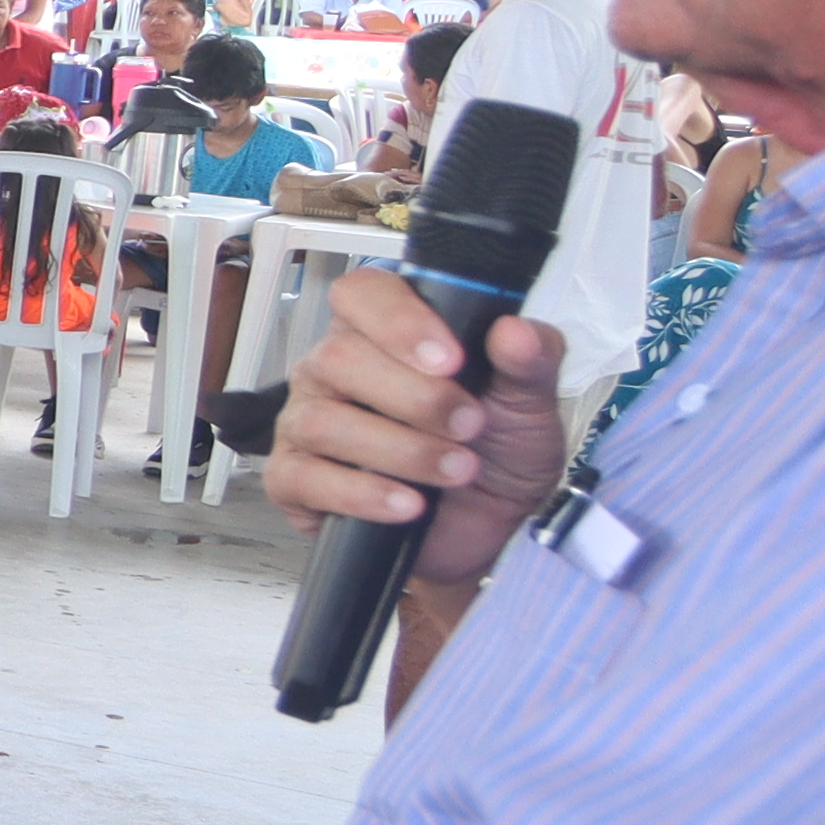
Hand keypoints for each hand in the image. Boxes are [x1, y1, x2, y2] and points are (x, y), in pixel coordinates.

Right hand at [259, 271, 568, 591]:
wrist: (489, 531)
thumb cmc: (498, 453)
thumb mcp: (529, 404)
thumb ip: (530, 361)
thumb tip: (515, 331)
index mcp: (382, 332)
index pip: (362, 294)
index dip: (398, 320)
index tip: (451, 360)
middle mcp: (332, 370)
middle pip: (340, 357)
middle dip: (415, 396)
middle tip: (470, 425)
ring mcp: (306, 424)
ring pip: (323, 421)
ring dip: (400, 449)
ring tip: (457, 471)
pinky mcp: (294, 481)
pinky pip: (304, 479)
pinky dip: (362, 493)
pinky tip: (408, 504)